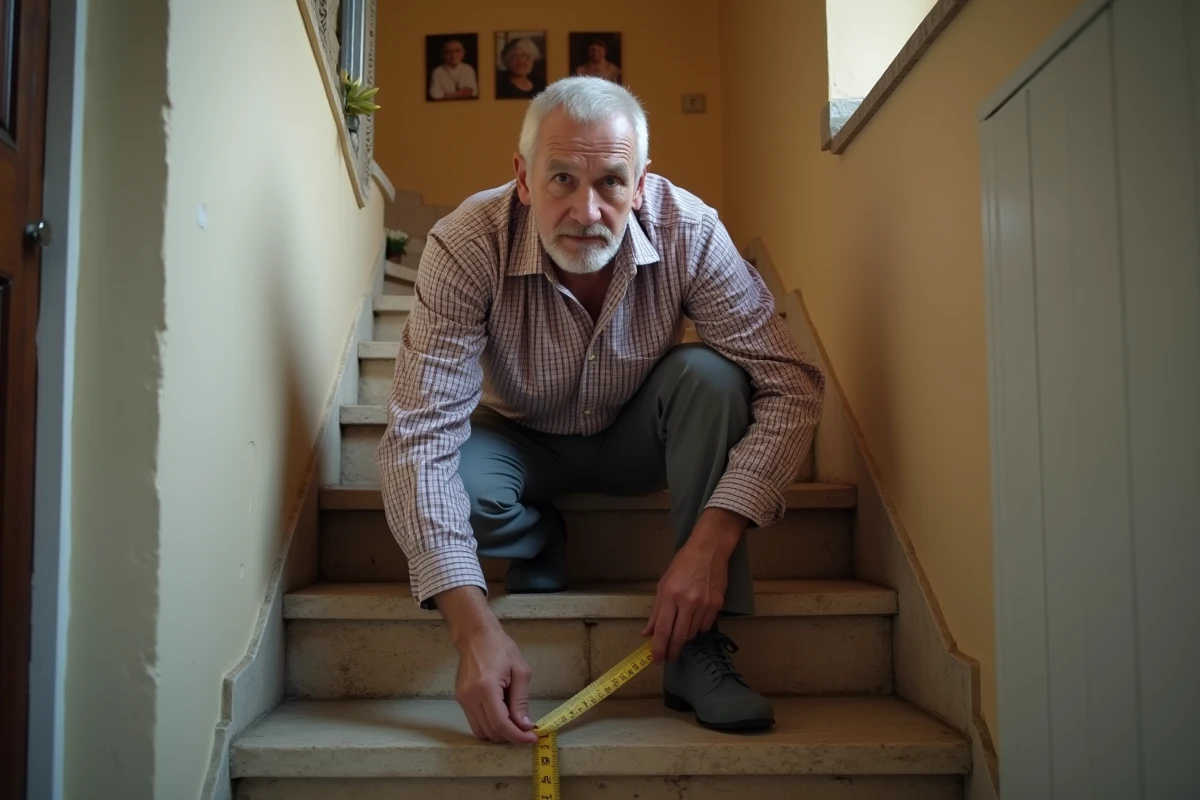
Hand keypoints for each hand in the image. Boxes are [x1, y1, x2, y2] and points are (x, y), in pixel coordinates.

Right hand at [436, 586, 538, 744]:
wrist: (477, 635)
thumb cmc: (501, 648)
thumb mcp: (520, 672)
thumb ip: (521, 701)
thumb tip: (525, 726)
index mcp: (486, 688)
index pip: (501, 724)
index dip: (517, 736)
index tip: (531, 738)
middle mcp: (470, 697)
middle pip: (490, 732)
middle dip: (510, 736)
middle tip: (526, 731)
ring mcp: (463, 699)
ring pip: (481, 731)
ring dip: (499, 732)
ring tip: (514, 721)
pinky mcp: (461, 699)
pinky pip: (475, 722)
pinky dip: (490, 724)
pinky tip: (502, 713)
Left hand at [640, 509, 745, 662]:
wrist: (709, 550)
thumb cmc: (682, 564)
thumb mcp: (663, 585)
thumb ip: (656, 612)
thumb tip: (647, 633)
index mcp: (670, 595)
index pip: (663, 629)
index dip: (659, 648)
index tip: (657, 660)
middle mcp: (688, 601)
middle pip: (679, 636)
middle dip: (672, 650)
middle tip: (668, 657)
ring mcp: (704, 604)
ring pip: (692, 634)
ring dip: (684, 639)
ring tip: (679, 635)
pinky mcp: (717, 605)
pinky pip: (705, 627)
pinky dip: (697, 630)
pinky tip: (693, 623)